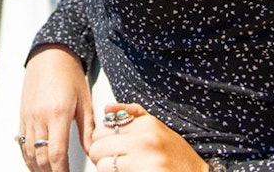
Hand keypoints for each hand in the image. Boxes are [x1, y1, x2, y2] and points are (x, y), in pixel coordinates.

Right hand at [18, 45, 94, 171]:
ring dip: (38, 169)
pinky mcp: (22, 116)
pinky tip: (36, 166)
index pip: (56, 153)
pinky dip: (28, 158)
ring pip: (29, 153)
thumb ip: (88, 130)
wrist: (49, 55)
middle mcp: (39, 118)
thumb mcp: (84, 102)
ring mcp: (28, 118)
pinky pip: (22, 143)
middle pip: (40, 157)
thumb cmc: (70, 76)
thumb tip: (92, 153)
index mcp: (58, 114)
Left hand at [88, 102, 208, 171]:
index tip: (112, 149)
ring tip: (123, 169)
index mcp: (146, 125)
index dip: (103, 142)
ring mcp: (145, 161)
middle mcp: (145, 140)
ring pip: (102, 165)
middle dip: (102, 157)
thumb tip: (107, 108)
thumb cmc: (176, 156)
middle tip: (115, 162)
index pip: (101, 130)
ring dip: (108, 169)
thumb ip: (133, 114)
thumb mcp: (158, 128)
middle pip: (97, 147)